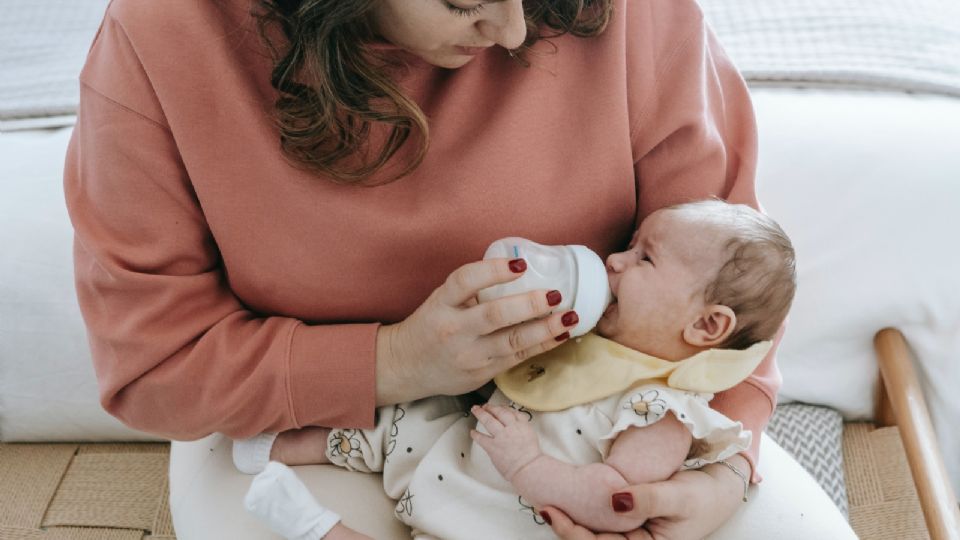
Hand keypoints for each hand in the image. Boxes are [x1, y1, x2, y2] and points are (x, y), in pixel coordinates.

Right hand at [376, 258, 577, 404]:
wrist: (407, 366)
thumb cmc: (432, 325)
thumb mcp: (442, 300)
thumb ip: (472, 288)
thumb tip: (521, 267)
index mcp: (442, 303)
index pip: (465, 281)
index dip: (493, 270)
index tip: (519, 264)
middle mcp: (454, 329)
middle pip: (494, 315)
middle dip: (529, 305)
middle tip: (556, 294)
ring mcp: (469, 355)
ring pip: (512, 341)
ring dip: (545, 329)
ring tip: (569, 316)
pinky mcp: (482, 373)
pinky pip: (517, 357)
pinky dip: (542, 345)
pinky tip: (561, 335)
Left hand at [470, 404, 541, 480]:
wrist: (528, 468)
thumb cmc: (531, 457)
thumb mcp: (530, 436)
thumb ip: (522, 427)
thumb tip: (514, 424)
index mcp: (522, 425)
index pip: (511, 412)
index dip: (503, 407)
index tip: (499, 407)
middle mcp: (511, 428)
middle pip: (499, 412)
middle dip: (491, 407)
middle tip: (485, 406)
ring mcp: (501, 437)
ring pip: (489, 421)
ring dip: (480, 414)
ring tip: (475, 410)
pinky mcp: (493, 447)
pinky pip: (481, 438)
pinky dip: (476, 434)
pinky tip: (472, 432)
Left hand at [538, 455, 750, 539]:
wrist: (721, 483)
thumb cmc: (705, 494)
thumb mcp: (679, 496)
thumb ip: (647, 499)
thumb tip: (614, 500)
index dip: (572, 533)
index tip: (550, 514)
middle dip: (566, 528)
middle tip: (542, 505)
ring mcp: (631, 532)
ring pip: (594, 530)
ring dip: (573, 519)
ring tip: (548, 502)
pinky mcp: (630, 516)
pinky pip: (603, 517)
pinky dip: (585, 508)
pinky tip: (569, 497)